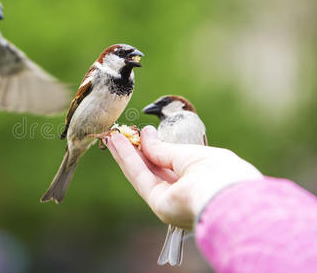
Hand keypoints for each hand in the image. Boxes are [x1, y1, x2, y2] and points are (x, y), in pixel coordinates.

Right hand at [105, 125, 262, 229]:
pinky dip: (127, 160)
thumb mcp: (190, 153)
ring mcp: (170, 201)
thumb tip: (145, 135)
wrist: (228, 194)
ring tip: (112, 136)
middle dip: (134, 151)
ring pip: (142, 173)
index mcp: (196, 180)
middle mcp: (182, 193)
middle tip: (120, 134)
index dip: (152, 148)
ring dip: (126, 154)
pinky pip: (140, 178)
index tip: (139, 134)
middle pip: (152, 170)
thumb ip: (164, 149)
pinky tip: (118, 144)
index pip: (168, 164)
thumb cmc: (220, 171)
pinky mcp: (160, 205)